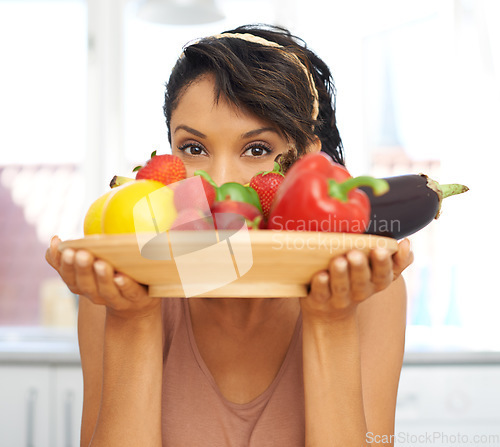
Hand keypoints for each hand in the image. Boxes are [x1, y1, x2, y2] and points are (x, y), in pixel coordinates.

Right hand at [45, 236, 159, 317]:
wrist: (136, 302)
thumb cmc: (109, 275)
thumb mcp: (90, 265)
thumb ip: (71, 255)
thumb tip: (54, 240)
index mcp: (82, 285)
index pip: (69, 277)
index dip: (65, 265)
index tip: (66, 250)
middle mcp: (96, 295)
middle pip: (86, 285)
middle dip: (82, 269)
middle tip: (82, 254)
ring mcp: (117, 299)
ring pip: (107, 290)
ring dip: (102, 277)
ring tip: (100, 263)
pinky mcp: (136, 298)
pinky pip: (130, 292)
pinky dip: (124, 285)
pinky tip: (121, 277)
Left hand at [301, 238, 412, 322]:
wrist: (329, 314)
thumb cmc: (354, 281)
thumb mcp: (376, 272)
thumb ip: (395, 260)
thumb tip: (407, 243)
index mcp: (375, 282)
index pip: (384, 274)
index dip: (385, 263)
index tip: (381, 249)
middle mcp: (358, 292)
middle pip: (362, 281)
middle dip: (360, 267)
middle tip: (355, 253)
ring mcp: (338, 298)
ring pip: (341, 287)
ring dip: (341, 274)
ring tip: (339, 260)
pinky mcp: (319, 300)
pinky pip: (321, 293)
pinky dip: (321, 284)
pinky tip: (321, 275)